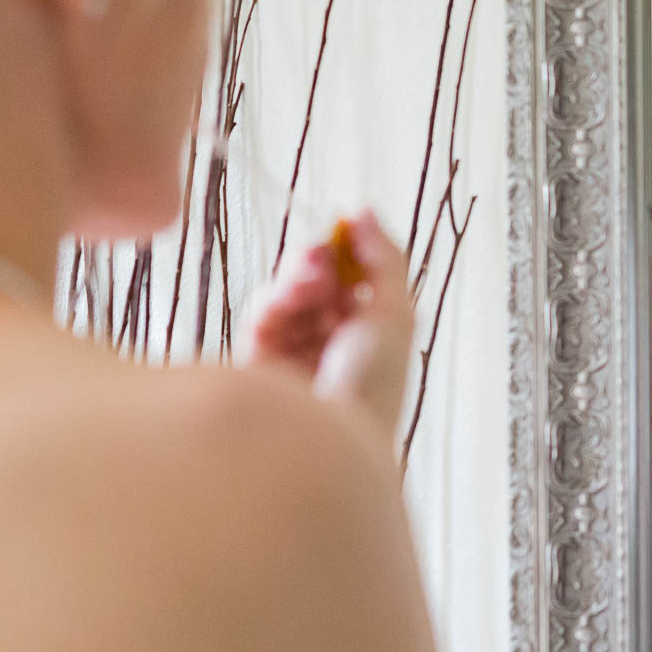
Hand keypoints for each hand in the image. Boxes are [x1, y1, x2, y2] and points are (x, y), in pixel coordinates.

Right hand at [246, 209, 414, 453]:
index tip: (345, 231)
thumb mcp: (395, 314)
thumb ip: (384, 257)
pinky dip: (275, 300)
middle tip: (320, 253)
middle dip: (317, 262)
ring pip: (286, 294)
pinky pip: (261, 316)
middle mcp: (332, 343)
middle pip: (315, 283)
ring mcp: (294, 354)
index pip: (352, 279)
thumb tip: (362, 210)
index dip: (347, 252)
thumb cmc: (374, 385)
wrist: (331, 441)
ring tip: (311, 279)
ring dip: (297, 279)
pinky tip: (288, 299)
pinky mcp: (257, 365)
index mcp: (371, 334)